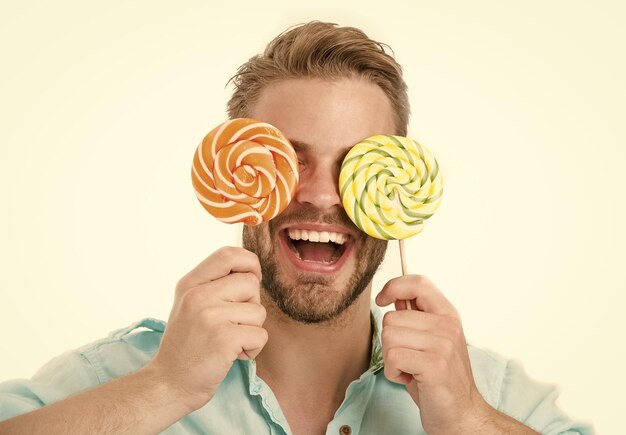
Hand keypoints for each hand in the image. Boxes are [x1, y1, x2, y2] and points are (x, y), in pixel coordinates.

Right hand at [145, 247, 267, 411]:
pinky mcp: (223, 338)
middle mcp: (197, 295)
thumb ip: (215, 285)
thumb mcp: (190, 305)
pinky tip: (231, 355)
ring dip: (251, 331)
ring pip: (259, 311)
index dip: (249, 263)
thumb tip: (252, 270)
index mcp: (190, 283)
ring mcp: (209, 316)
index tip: (251, 280)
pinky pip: (260, 335)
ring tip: (228, 342)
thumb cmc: (187, 345)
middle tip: (233, 324)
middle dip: (252, 305)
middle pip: (251, 282)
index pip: (228, 254)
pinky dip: (252, 350)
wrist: (168, 384)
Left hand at [375, 275, 488, 433]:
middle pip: (392, 317)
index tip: (382, 300)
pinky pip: (392, 357)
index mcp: (448, 315)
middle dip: (391, 341)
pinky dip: (393, 372)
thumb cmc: (440, 379)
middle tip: (409, 358)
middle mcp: (447, 326)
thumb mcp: (429, 340)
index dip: (394, 286)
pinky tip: (410, 379)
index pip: (418, 283)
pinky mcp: (434, 365)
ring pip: (389, 337)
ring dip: (391, 359)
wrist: (461, 415)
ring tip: (411, 369)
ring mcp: (442, 345)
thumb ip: (415, 317)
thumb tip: (393, 295)